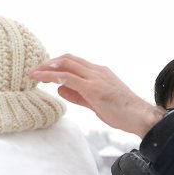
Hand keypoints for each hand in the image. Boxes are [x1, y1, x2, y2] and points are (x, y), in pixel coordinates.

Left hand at [31, 54, 164, 137]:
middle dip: (49, 63)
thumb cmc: (122, 112)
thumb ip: (77, 95)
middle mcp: (96, 71)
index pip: (74, 62)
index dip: (57, 64)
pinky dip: (54, 77)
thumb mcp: (95, 102)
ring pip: (66, 65)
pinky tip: (44, 80)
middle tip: (35, 70)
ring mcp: (95, 78)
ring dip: (47, 68)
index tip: (44, 70)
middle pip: (67, 59)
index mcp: (99, 72)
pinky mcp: (93, 88)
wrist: (139, 116)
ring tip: (34, 73)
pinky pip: (69, 78)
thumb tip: (60, 89)